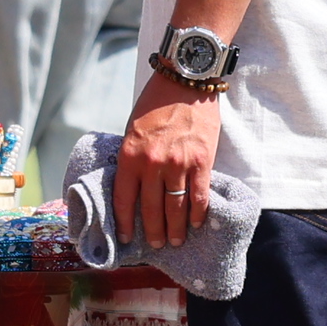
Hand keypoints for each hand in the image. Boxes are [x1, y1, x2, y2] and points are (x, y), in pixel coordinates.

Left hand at [115, 79, 224, 248]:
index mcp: (130, 155)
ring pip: (176, 207)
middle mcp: (152, 163)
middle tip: (157, 245)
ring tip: (177, 241)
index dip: (124, 222)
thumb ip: (133, 158)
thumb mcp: (133, 129)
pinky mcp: (202, 161)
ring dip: (176, 228)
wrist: (186, 80)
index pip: (124, 199)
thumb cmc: (155, 103)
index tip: (126, 238)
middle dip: (153, 232)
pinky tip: (197, 223)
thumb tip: (134, 187)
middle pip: (152, 209)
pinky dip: (199, 213)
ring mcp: (179, 164)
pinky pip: (199, 195)